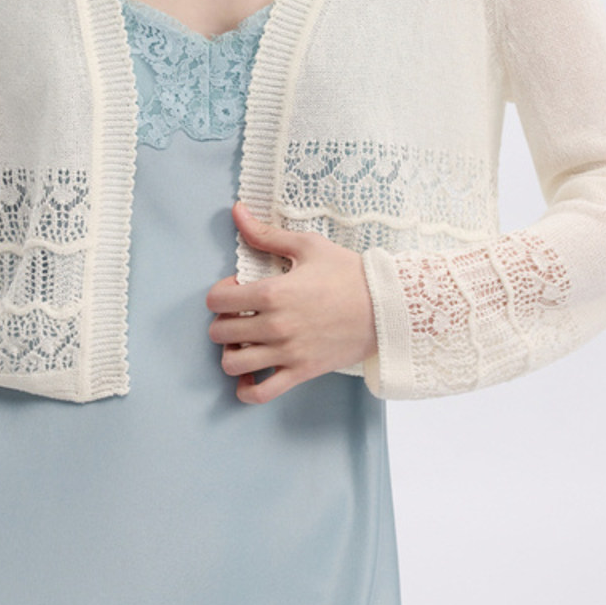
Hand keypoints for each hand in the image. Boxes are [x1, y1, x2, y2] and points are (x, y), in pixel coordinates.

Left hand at [206, 201, 378, 402]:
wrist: (388, 307)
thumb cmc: (350, 274)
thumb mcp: (308, 246)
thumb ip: (267, 234)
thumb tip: (237, 210)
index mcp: (273, 293)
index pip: (217, 300)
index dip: (220, 293)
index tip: (237, 290)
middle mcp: (275, 326)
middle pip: (219, 332)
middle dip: (224, 322)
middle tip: (241, 316)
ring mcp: (287, 353)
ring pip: (232, 364)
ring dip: (232, 353)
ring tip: (246, 343)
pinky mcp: (302, 373)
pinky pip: (261, 393)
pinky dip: (247, 389)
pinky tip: (251, 376)